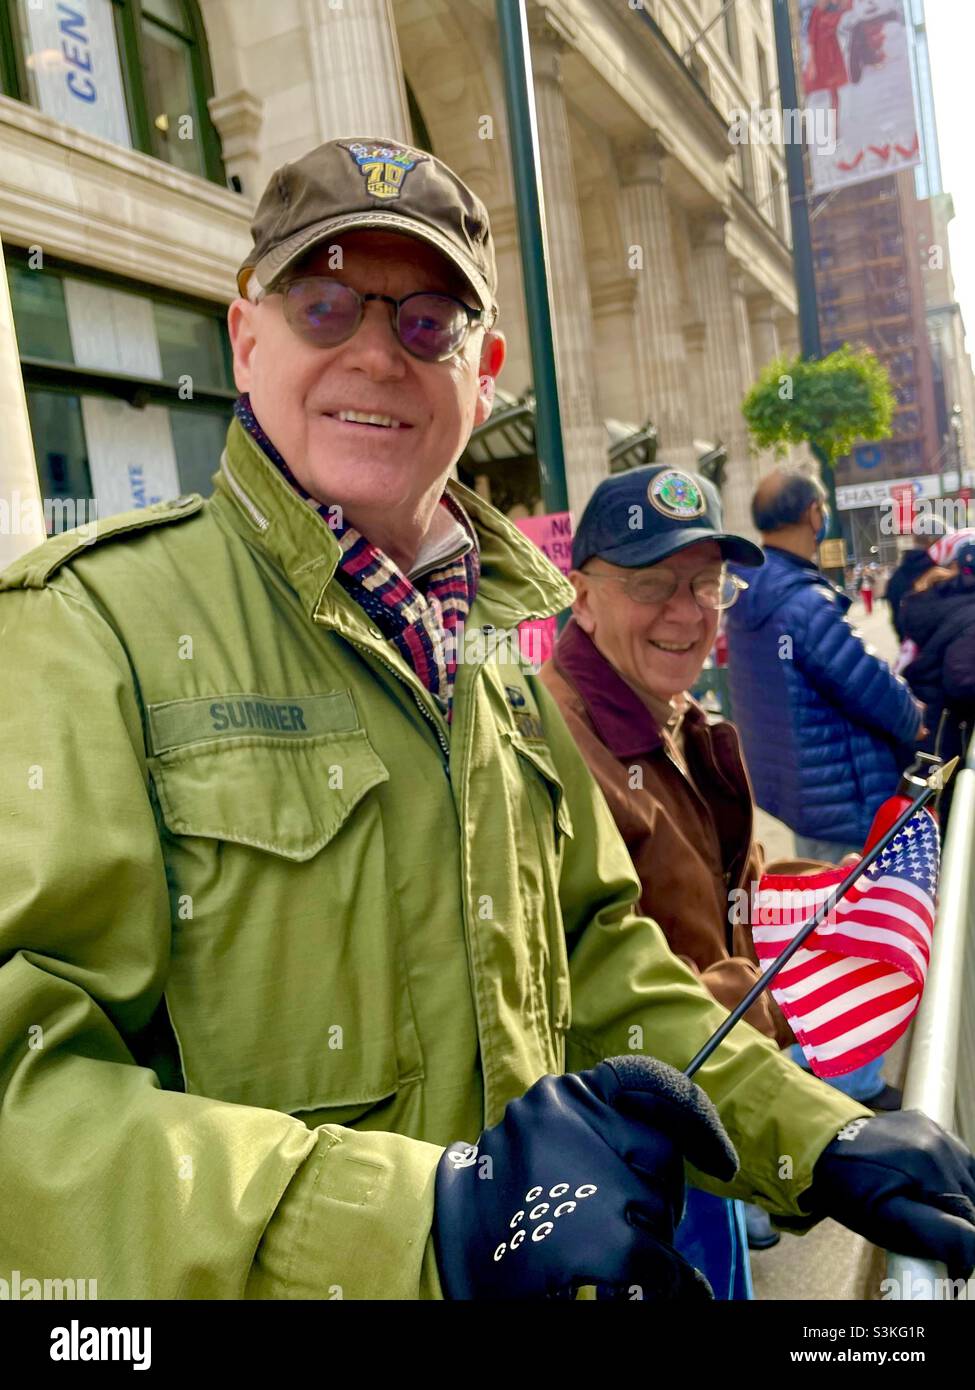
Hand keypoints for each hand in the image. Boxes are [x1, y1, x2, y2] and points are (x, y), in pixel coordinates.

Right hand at [432, 1055, 738, 1299]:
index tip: (718, 1159)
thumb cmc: (502, 1195)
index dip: (693, 1116)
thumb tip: (679, 1150)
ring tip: (606, 1249)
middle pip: (661, 1154)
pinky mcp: (597, 1238)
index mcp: (563, 1095)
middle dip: (658, 1192)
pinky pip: (660, 1263)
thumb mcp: (542, 1135)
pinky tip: (647, 1287)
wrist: (443, 1245)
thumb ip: (598, 1128)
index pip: (647, 1083)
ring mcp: (586, 1179)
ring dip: (649, 1236)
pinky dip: (663, 1281)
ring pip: (659, 1207)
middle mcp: (573, 1123)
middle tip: (630, 1222)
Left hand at [803, 1111, 974, 1278]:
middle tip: (928, 1234)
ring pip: (966, 1179)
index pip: (969, 1217)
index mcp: (931, 1167)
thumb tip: (974, 1245)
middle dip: (956, 1222)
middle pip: (969, 1198)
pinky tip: (927, 1188)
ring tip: (924, 1210)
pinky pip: (955, 1157)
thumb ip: (935, 1232)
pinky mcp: (926, 1123)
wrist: (822, 1148)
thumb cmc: (849, 1189)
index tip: (946, 1262)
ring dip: (954, 1200)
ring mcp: (933, 1129)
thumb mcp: (886, 1219)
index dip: (960, 1244)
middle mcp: (938, 1142)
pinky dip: (949, 1178)